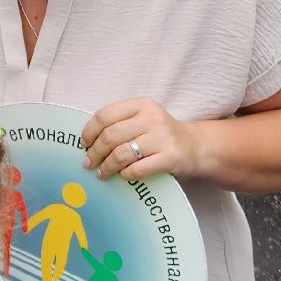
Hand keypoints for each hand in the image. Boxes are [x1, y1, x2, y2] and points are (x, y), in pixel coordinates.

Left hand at [82, 97, 202, 181]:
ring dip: (106, 166)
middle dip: (94, 152)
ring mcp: (162, 138)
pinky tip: (122, 175)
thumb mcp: (143, 119)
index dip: (89, 131)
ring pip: (121, 154)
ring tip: (101, 173)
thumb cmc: (161, 134)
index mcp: (141, 105)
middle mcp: (152, 118)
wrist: (196, 146)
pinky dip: (125, 174)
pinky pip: (137, 169)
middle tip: (88, 163)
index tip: (84, 144)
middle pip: (110, 136)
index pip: (105, 115)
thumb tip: (88, 142)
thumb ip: (120, 123)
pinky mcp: (170, 157)